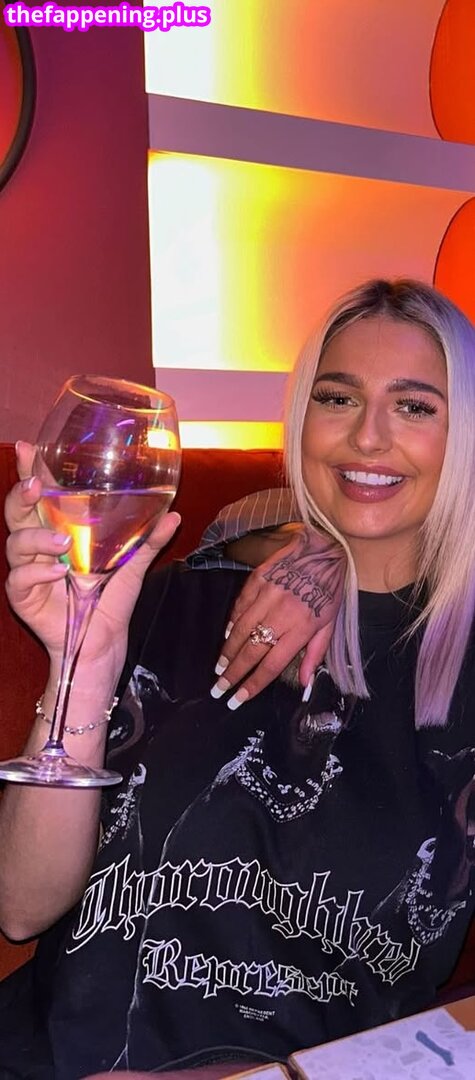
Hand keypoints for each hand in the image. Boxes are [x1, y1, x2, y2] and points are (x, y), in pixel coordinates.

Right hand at [5, 441, 180, 679]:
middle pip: (16, 511)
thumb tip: (174, 516)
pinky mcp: (24, 597)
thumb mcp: (133, 567)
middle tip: (35, 485)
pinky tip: (59, 574)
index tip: (31, 448)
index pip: (40, 495)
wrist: (102, 645)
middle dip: (21, 494)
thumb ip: (148, 541)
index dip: (32, 471)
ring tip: (63, 542)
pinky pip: (20, 579)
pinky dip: (37, 573)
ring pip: (15, 543)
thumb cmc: (111, 602)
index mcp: (58, 530)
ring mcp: (28, 571)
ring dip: (36, 538)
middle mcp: (38, 546)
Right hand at [210, 525, 345, 706]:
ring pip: (240, 630)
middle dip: (232, 674)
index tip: (237, 699)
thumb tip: (305, 684)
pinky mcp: (258, 579)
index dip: (252, 685)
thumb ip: (315, 654)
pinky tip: (227, 637)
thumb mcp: (330, 624)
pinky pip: (240, 606)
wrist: (326, 547)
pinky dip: (231, 623)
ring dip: (227, 652)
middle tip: (218, 689)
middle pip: (251, 651)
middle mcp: (281, 614)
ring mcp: (266, 595)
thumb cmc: (330, 590)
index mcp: (301, 629)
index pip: (271, 665)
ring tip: (218, 668)